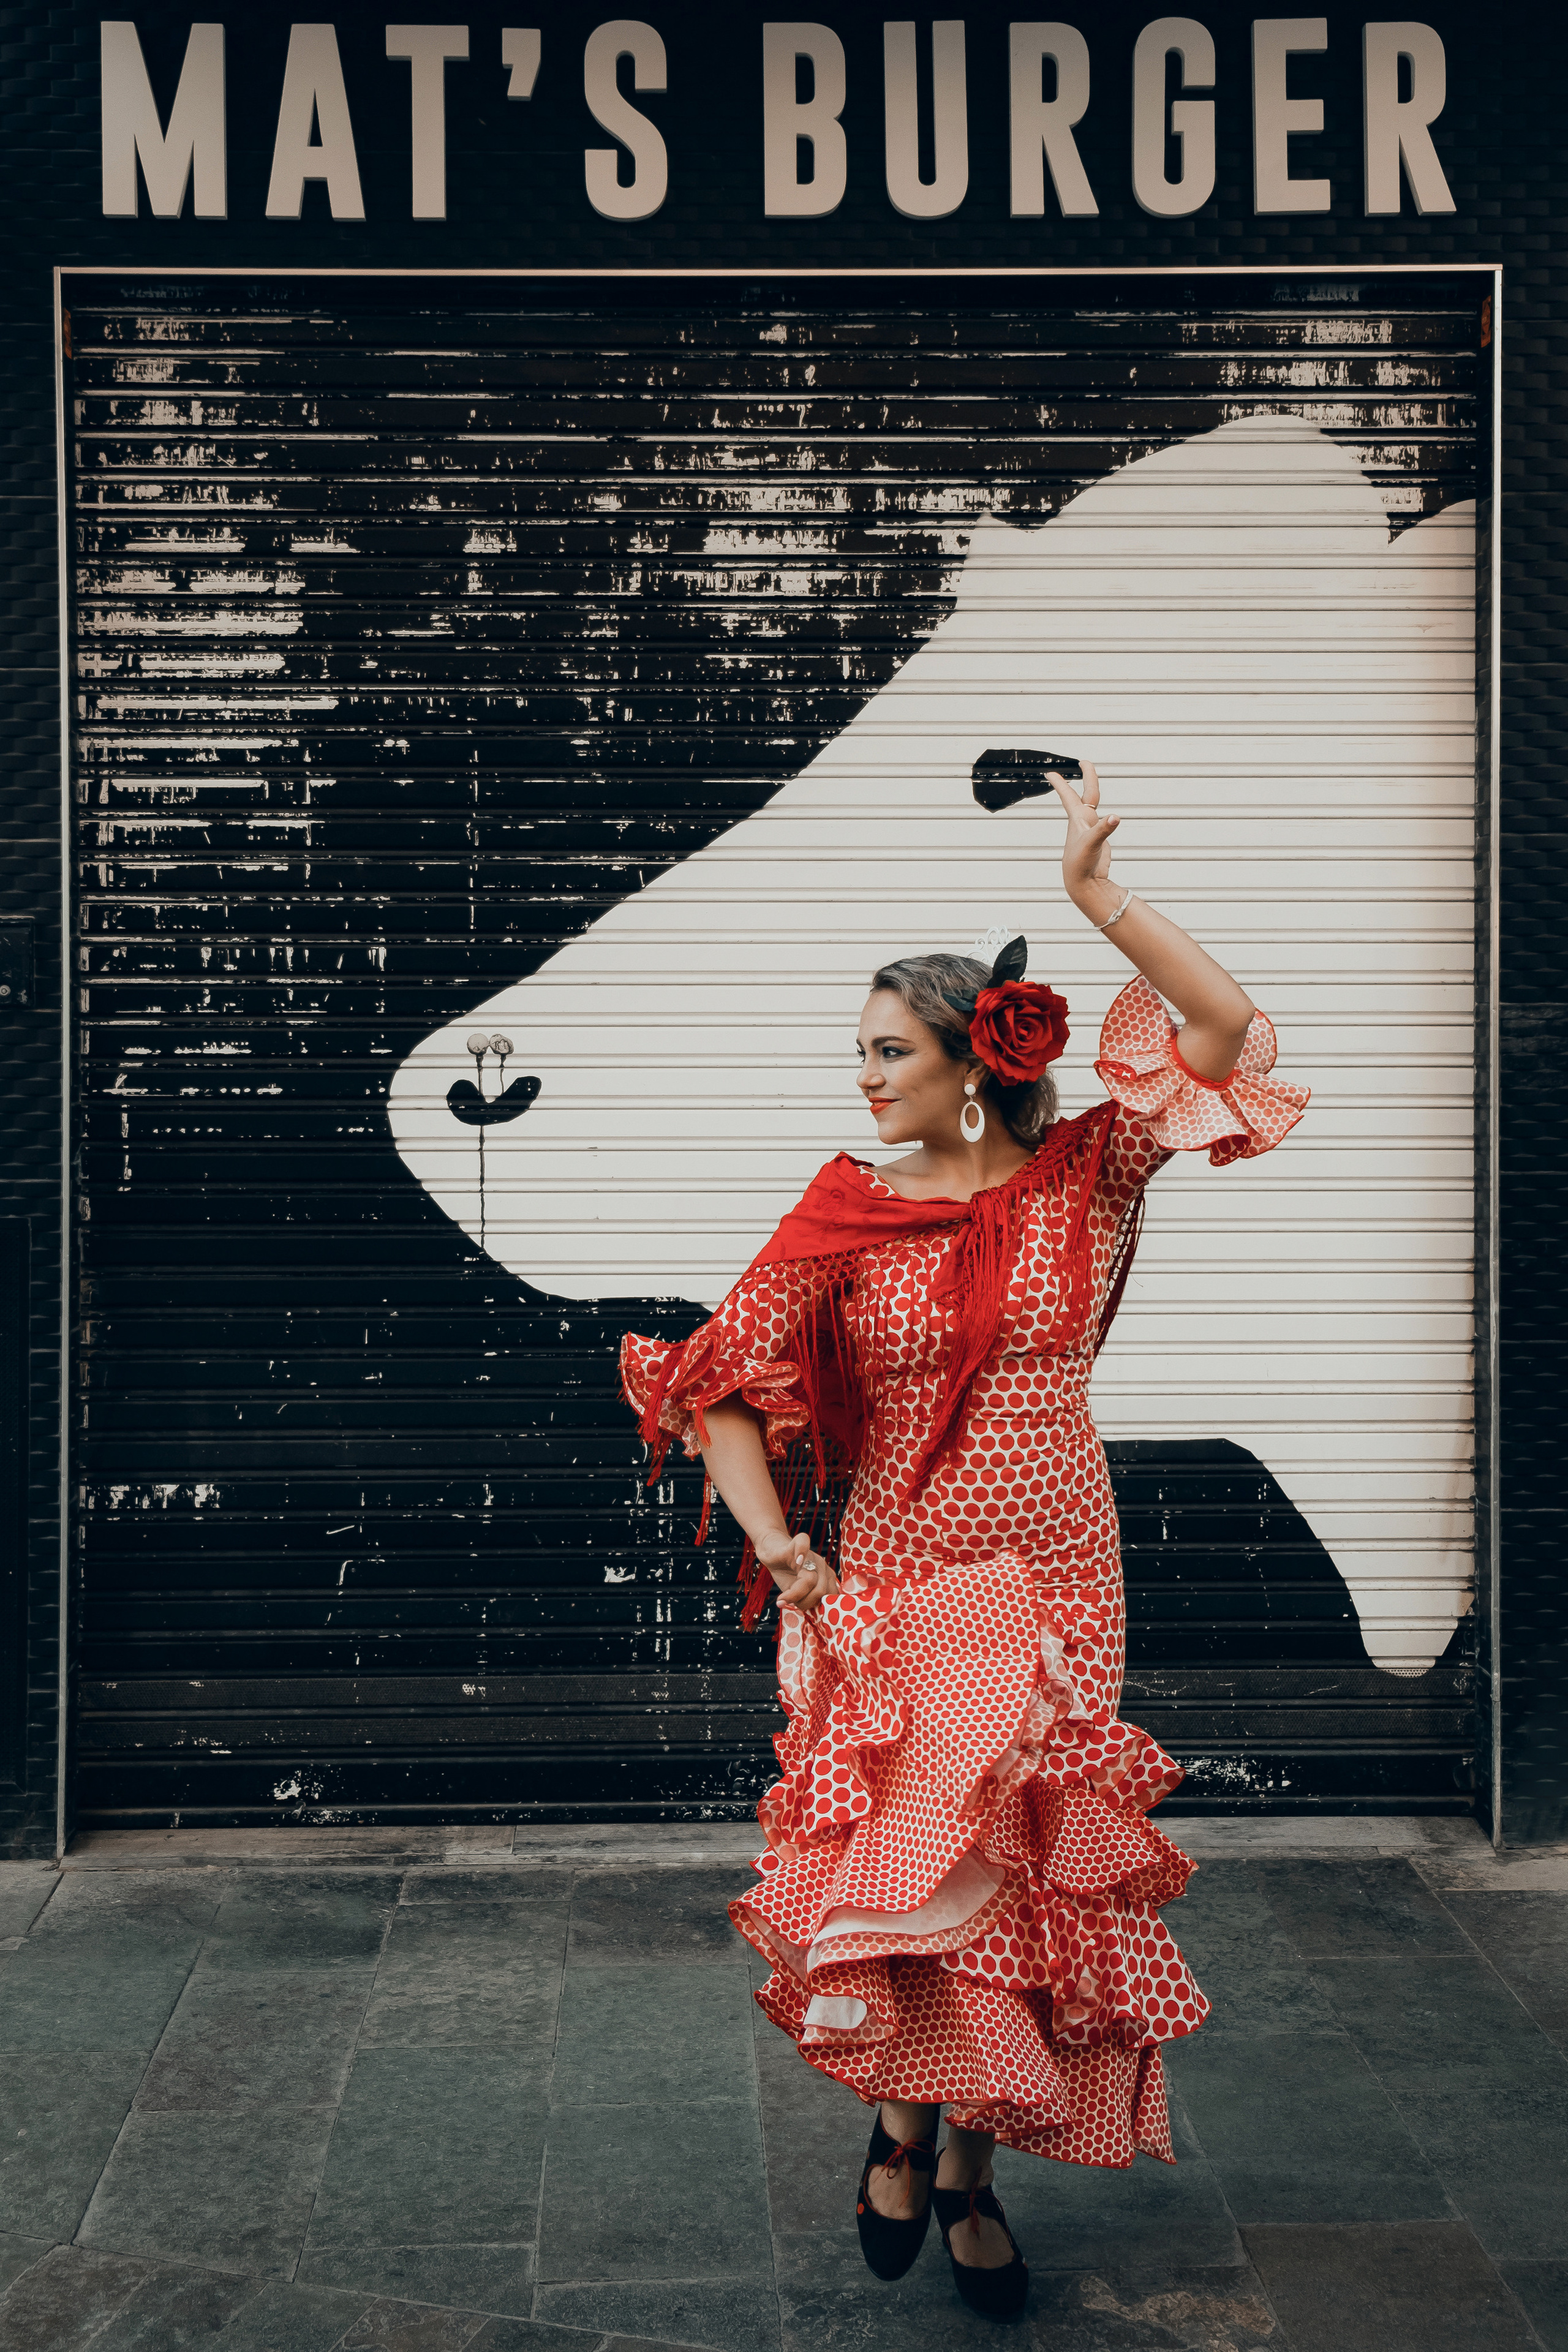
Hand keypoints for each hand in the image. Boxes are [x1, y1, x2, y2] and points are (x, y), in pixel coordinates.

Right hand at [756, 1530, 838, 1613]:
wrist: (772, 1553)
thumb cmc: (787, 1574)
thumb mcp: (799, 1592)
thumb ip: (809, 1601)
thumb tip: (814, 1614)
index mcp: (826, 1577)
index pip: (830, 1597)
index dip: (815, 1607)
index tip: (802, 1610)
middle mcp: (821, 1565)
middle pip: (820, 1591)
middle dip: (803, 1602)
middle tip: (789, 1603)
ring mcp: (810, 1555)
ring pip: (810, 1579)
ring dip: (794, 1594)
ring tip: (782, 1599)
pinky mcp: (795, 1545)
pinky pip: (803, 1545)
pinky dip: (800, 1553)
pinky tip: (795, 1562)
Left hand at [1047, 759, 1119, 900]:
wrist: (1083, 883)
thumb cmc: (1080, 864)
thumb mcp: (1092, 844)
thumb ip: (1104, 829)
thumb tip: (1116, 816)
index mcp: (1078, 819)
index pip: (1068, 795)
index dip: (1061, 783)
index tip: (1050, 772)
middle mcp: (1083, 822)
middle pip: (1086, 794)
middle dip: (1087, 778)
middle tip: (1084, 762)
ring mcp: (1091, 830)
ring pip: (1093, 806)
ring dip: (1092, 793)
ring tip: (1091, 780)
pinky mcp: (1099, 840)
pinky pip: (1102, 821)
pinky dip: (1104, 814)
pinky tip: (1106, 816)